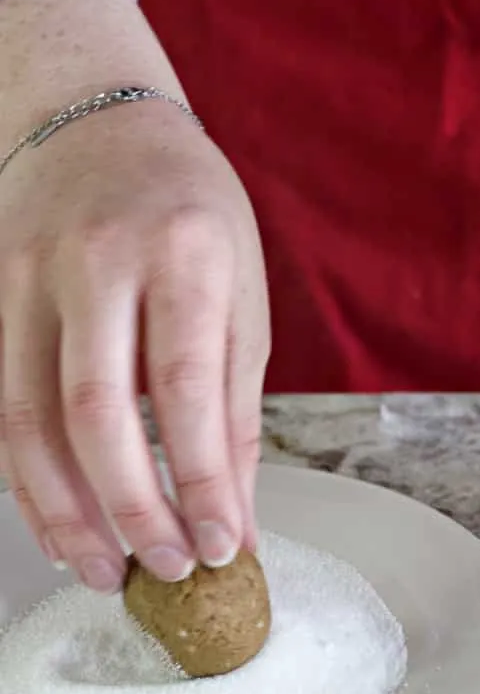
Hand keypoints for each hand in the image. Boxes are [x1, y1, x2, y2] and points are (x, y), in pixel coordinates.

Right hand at [0, 101, 270, 591]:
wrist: (95, 121)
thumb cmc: (192, 217)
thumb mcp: (241, 295)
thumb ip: (234, 404)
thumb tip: (235, 510)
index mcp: (182, 254)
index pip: (186, 390)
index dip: (200, 482)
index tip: (224, 548)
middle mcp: (94, 262)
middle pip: (94, 411)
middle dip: (131, 509)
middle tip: (168, 571)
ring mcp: (25, 277)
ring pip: (27, 419)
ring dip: (64, 512)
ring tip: (107, 572)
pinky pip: (0, 407)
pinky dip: (28, 478)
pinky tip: (59, 524)